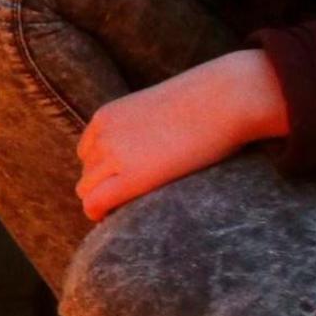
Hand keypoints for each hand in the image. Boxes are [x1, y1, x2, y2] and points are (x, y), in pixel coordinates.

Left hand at [76, 50, 287, 221]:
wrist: (228, 97)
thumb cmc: (209, 101)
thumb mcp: (160, 109)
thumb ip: (144, 128)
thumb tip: (154, 147)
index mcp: (108, 116)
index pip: (87, 152)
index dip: (101, 170)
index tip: (120, 181)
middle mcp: (104, 135)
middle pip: (87, 172)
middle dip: (102, 187)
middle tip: (129, 199)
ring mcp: (114, 154)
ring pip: (87, 190)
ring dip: (104, 200)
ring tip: (131, 207)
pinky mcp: (131, 176)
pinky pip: (95, 203)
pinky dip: (98, 213)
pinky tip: (113, 218)